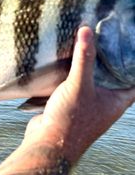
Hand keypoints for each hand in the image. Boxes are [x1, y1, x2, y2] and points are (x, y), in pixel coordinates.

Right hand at [25, 26, 134, 162]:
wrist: (48, 144)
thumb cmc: (70, 120)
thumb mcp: (79, 86)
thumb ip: (84, 58)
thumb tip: (86, 30)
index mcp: (117, 100)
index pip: (132, 77)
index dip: (131, 61)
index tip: (125, 42)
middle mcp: (105, 101)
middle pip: (112, 74)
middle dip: (108, 58)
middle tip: (102, 36)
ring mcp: (88, 102)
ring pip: (93, 78)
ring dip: (90, 64)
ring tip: (86, 43)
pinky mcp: (73, 102)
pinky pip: (77, 82)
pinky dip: (75, 71)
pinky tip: (68, 59)